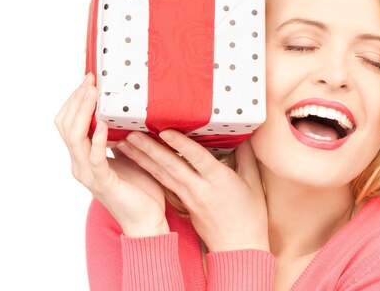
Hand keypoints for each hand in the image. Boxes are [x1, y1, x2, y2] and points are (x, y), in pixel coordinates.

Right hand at [54, 73, 168, 236]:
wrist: (148, 219)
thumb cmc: (141, 187)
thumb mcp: (129, 154)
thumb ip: (120, 136)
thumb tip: (124, 113)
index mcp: (84, 156)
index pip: (68, 122)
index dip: (75, 100)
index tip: (89, 79)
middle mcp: (80, 164)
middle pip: (65, 125)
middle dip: (77, 99)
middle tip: (90, 80)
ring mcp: (88, 174)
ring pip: (74, 137)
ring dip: (84, 112)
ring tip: (94, 93)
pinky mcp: (102, 182)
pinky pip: (94, 157)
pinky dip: (97, 138)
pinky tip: (103, 124)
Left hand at [117, 130, 268, 252]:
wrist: (238, 248)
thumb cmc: (251, 216)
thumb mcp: (254, 184)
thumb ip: (246, 157)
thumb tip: (244, 135)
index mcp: (219, 181)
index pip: (196, 158)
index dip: (180, 144)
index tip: (165, 130)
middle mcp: (199, 189)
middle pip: (171, 166)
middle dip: (149, 149)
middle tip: (131, 133)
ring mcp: (189, 198)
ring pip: (162, 175)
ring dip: (142, 159)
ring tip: (125, 144)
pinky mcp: (184, 205)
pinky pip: (165, 184)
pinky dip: (151, 171)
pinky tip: (141, 162)